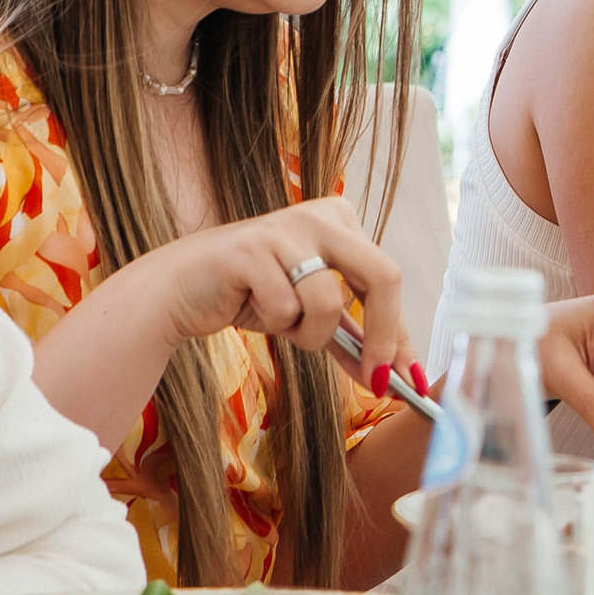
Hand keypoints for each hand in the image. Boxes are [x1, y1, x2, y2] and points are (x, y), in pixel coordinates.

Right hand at [142, 196, 416, 395]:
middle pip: (383, 276)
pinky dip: (274, 322)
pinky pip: (286, 308)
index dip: (401, 332)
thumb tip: (391, 376)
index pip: (389, 277)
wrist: (182, 288)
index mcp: (342, 220)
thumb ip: (352, 337)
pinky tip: (251, 305)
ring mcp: (286, 228)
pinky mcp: (251, 249)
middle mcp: (322, 215)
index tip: (411, 379)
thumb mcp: (311, 314)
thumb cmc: (252, 295)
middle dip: (383, 336)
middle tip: (373, 377)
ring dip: (306, 332)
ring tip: (279, 319)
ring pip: (329, 302)